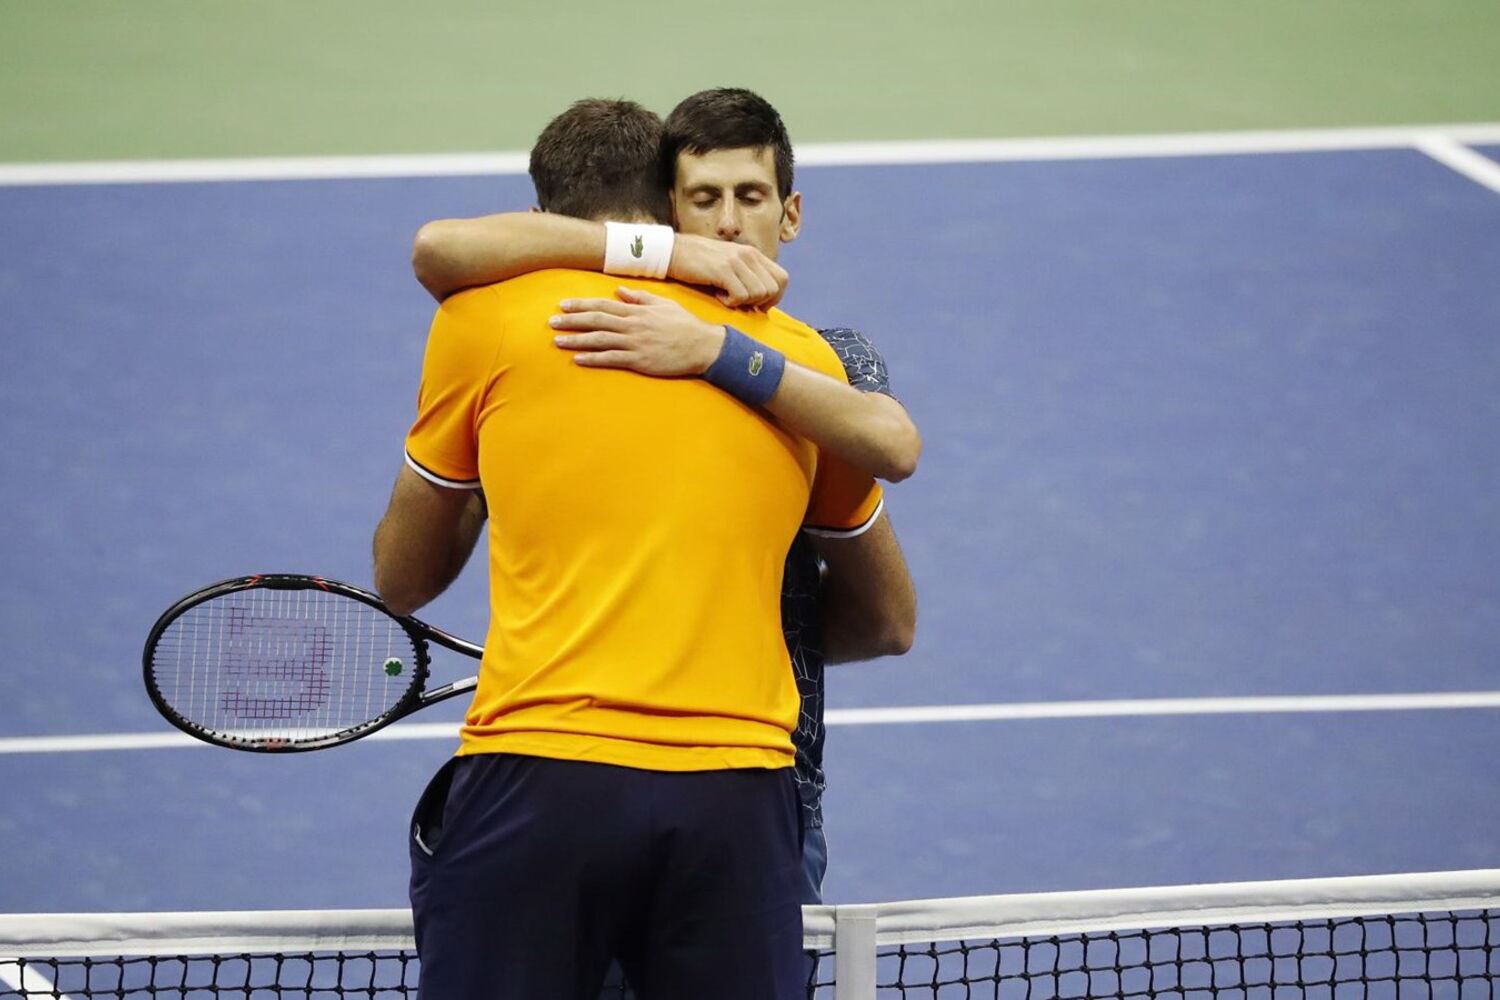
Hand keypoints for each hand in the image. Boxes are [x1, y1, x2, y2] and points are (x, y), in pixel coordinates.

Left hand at [551, 287, 725, 375]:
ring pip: (600, 339)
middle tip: (552, 322)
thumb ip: (639, 297)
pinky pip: (612, 359)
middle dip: (572, 320)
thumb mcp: (664, 304)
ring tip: (558, 341)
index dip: (581, 304)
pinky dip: (594, 359)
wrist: (703, 346)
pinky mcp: (640, 361)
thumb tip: (618, 290)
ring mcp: (636, 343)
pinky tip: (579, 359)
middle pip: (596, 320)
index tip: (563, 304)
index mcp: (637, 310)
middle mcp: (633, 325)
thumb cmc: (684, 325)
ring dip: (576, 340)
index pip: (603, 305)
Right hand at [667, 234, 787, 307]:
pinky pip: (741, 296)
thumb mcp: (729, 263)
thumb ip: (746, 275)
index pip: (782, 278)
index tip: (758, 304)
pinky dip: (730, 302)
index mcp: (753, 254)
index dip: (775, 297)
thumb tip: (761, 301)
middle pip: (773, 289)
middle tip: (740, 302)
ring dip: (743, 302)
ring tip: (726, 296)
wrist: (672, 251)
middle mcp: (749, 255)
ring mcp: (736, 262)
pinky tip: (718, 296)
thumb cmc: (699, 262)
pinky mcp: (723, 270)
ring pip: (759, 294)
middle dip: (760, 303)